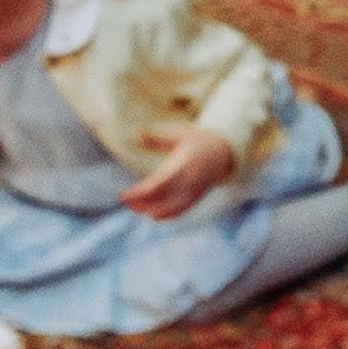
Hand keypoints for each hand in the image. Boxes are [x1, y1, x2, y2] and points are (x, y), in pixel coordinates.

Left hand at [120, 125, 237, 218]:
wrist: (224, 152)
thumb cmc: (199, 141)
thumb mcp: (181, 134)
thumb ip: (159, 137)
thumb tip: (139, 135)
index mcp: (185, 164)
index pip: (158, 184)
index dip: (139, 193)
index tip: (123, 195)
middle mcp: (190, 181)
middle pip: (162, 199)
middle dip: (142, 203)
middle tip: (125, 201)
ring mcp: (194, 191)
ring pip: (171, 208)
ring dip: (152, 210)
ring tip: (135, 207)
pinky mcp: (196, 197)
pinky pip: (181, 210)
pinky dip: (166, 214)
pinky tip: (152, 213)